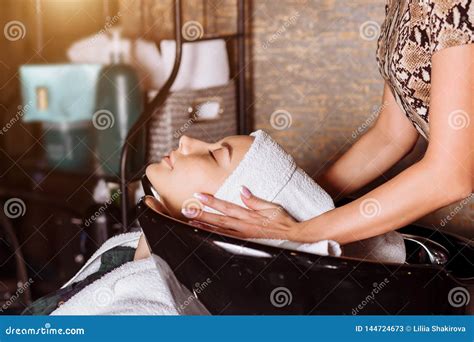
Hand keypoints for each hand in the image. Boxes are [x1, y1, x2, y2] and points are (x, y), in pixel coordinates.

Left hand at [181, 186, 298, 239]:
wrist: (293, 237)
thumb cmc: (283, 220)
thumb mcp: (271, 207)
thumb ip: (254, 200)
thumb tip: (241, 190)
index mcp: (249, 217)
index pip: (227, 207)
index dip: (212, 202)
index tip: (199, 195)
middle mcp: (244, 227)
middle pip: (219, 220)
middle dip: (202, 215)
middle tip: (187, 210)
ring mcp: (243, 237)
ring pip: (219, 231)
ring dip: (204, 226)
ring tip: (190, 221)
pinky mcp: (244, 243)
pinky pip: (225, 239)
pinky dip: (214, 236)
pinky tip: (205, 234)